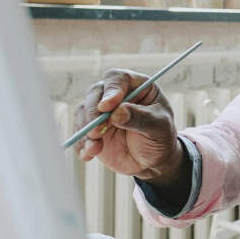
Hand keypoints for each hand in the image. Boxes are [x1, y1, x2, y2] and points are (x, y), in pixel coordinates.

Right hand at [73, 68, 181, 183]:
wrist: (153, 160)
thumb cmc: (160, 137)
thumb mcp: (159, 127)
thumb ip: (140, 118)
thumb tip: (117, 113)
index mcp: (137, 86)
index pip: (119, 78)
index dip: (111, 89)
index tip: (107, 106)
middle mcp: (116, 95)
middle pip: (95, 92)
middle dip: (93, 112)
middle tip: (96, 131)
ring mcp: (102, 111)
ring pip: (83, 110)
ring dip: (85, 129)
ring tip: (95, 147)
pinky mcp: (92, 128)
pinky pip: (79, 131)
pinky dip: (81, 143)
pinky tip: (88, 154)